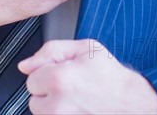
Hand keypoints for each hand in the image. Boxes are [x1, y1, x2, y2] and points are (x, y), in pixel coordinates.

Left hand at [18, 39, 156, 114]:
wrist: (130, 103)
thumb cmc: (111, 77)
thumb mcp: (87, 49)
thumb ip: (52, 50)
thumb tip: (26, 64)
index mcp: (59, 79)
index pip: (32, 76)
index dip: (49, 71)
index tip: (64, 72)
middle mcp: (56, 104)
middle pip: (33, 96)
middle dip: (48, 89)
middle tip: (72, 84)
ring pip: (41, 111)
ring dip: (52, 104)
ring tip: (75, 97)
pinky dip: (60, 113)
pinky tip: (76, 107)